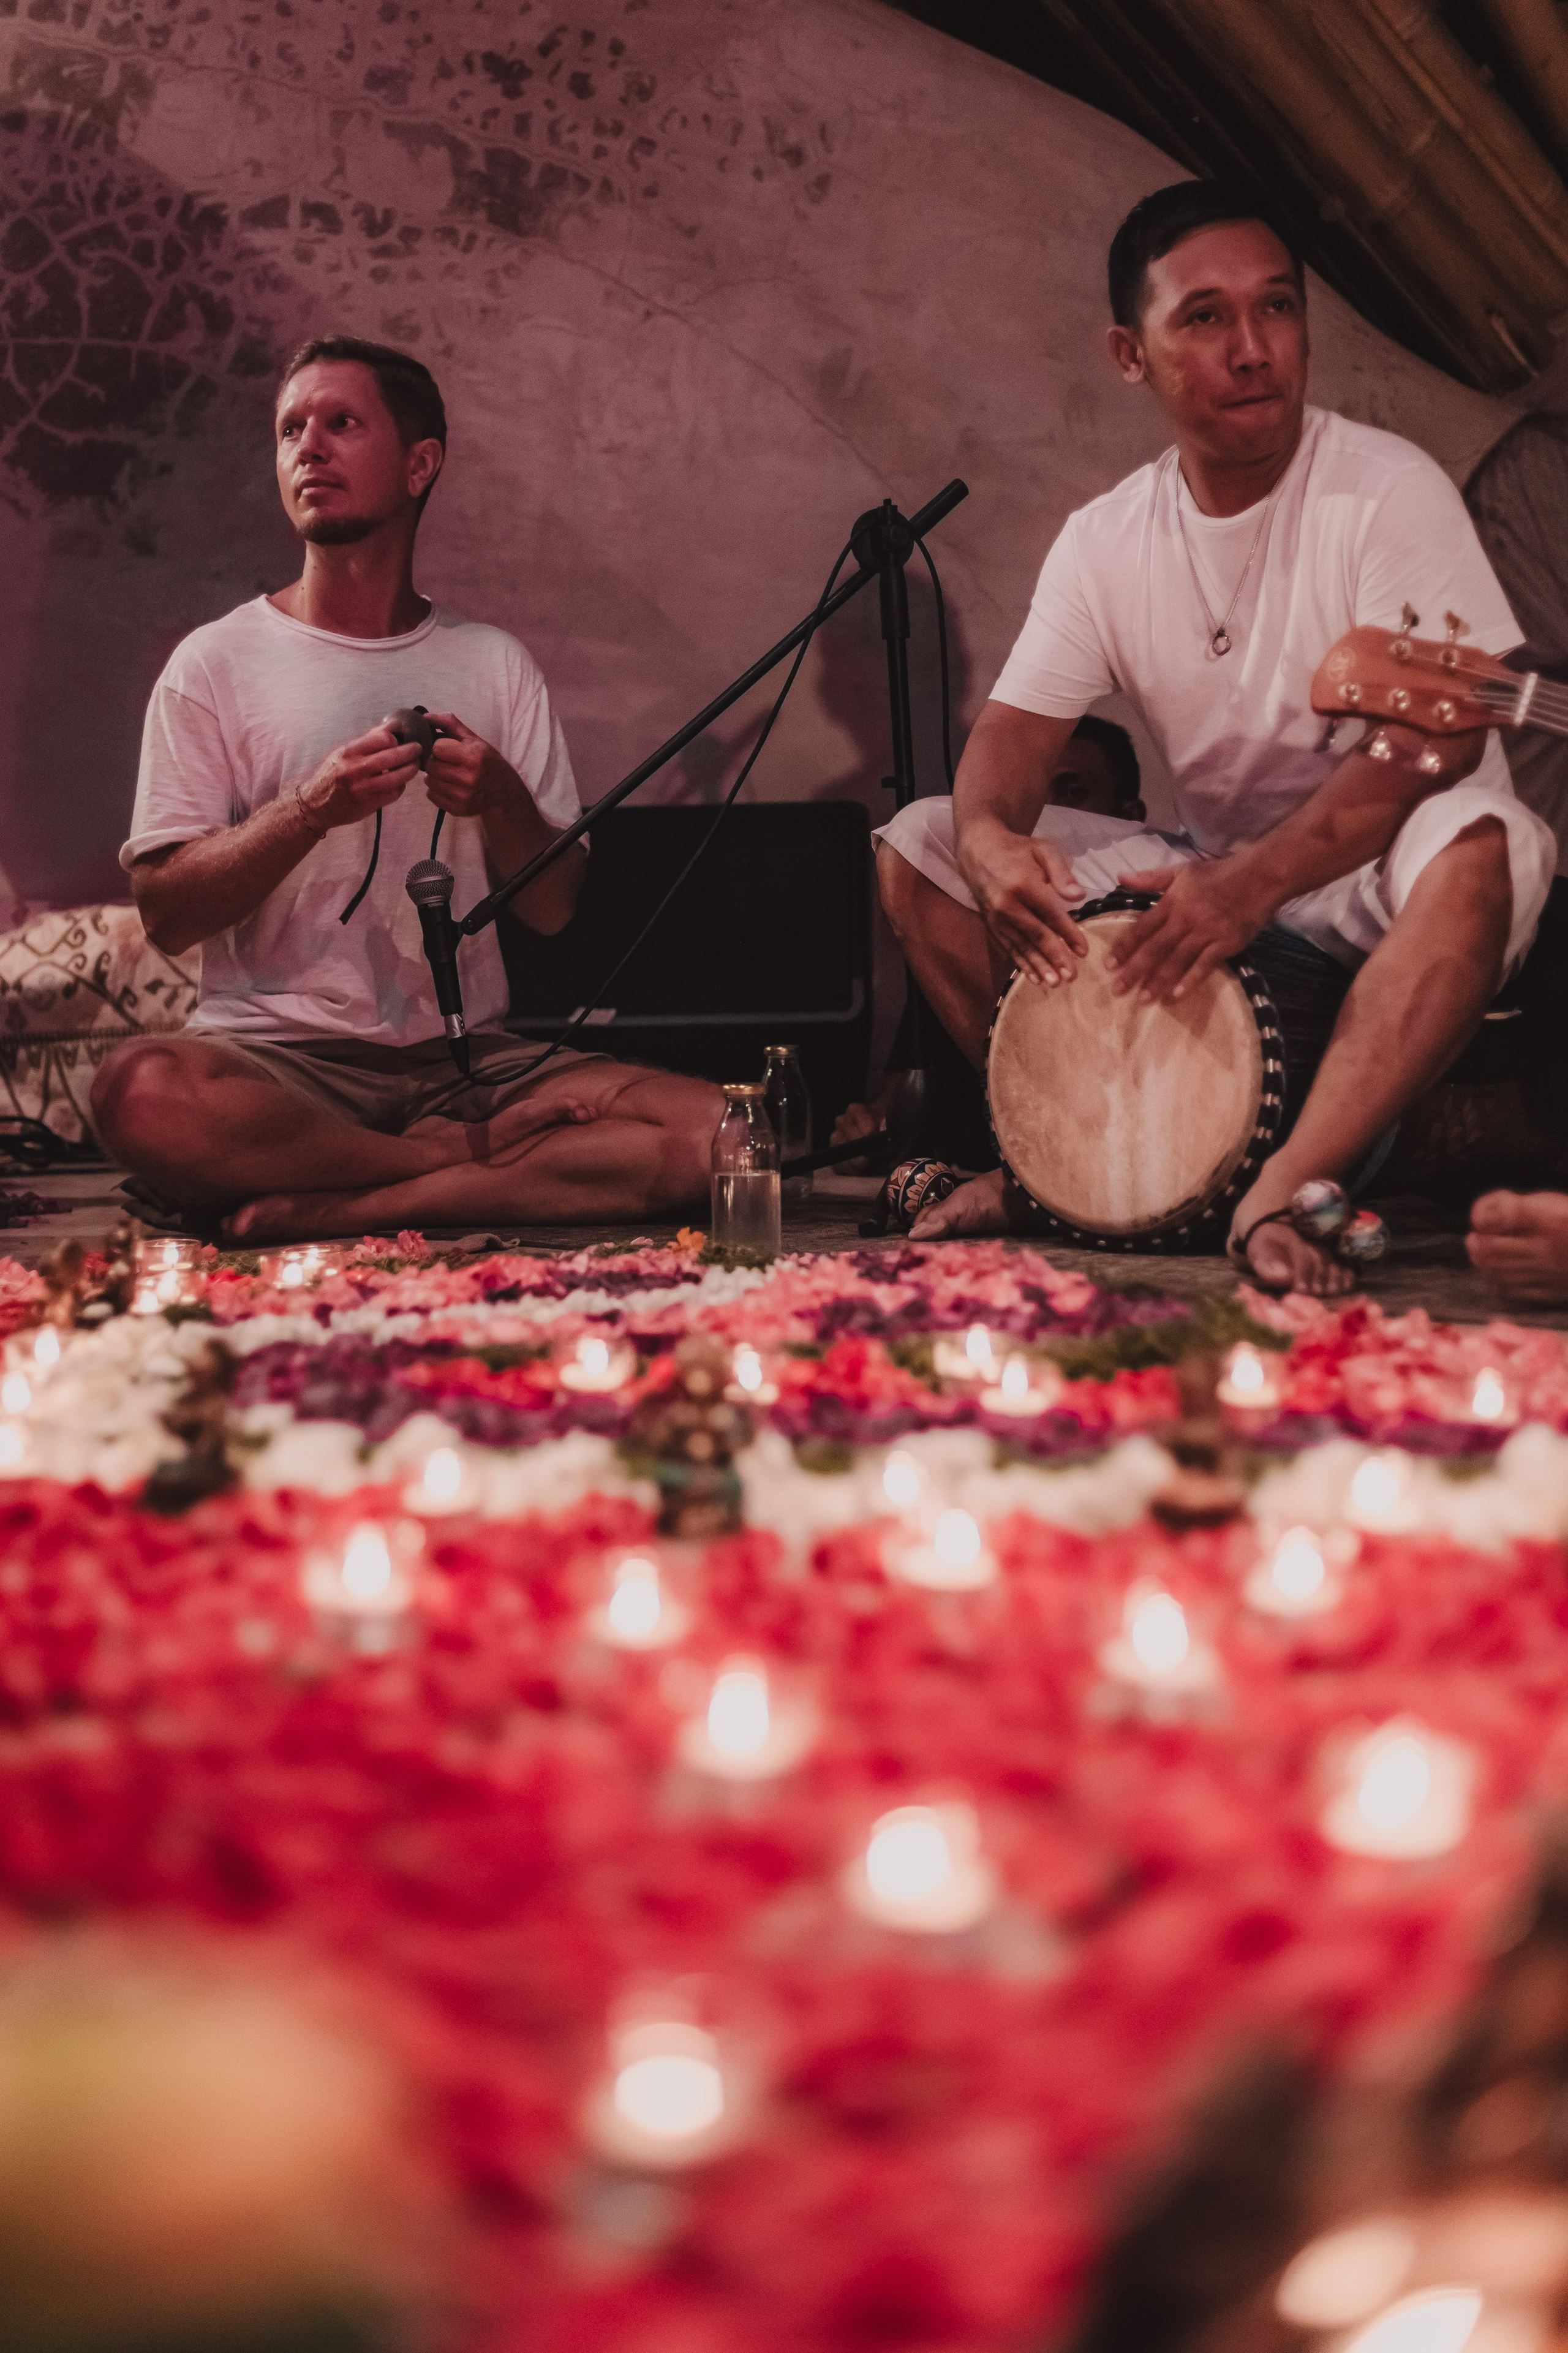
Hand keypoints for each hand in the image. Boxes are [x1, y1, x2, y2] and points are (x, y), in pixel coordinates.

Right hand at [297, 725, 420, 831]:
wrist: (316, 804)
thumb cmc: (332, 775)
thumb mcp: (343, 753)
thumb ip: (367, 740)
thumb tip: (390, 725)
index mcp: (349, 752)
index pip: (381, 738)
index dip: (395, 738)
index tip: (401, 738)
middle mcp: (354, 769)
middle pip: (391, 757)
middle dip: (410, 752)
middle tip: (418, 749)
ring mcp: (362, 788)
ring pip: (396, 778)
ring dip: (409, 771)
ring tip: (414, 766)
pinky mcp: (368, 804)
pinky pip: (392, 794)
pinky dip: (400, 787)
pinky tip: (400, 783)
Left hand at [421, 713, 521, 818]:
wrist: (504, 790)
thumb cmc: (487, 761)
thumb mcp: (473, 739)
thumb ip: (449, 723)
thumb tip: (424, 717)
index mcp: (473, 757)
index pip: (437, 748)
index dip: (439, 747)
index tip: (448, 749)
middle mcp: (468, 778)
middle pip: (431, 765)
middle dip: (435, 761)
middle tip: (447, 762)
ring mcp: (463, 796)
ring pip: (429, 781)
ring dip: (434, 776)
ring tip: (449, 774)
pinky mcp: (458, 809)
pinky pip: (432, 796)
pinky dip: (436, 790)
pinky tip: (450, 786)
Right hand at [959, 821, 1087, 985]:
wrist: (978, 849)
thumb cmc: (1017, 849)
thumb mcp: (1043, 850)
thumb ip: (1062, 873)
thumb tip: (1079, 896)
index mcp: (1023, 884)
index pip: (1051, 914)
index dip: (1069, 934)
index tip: (1084, 951)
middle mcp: (1007, 904)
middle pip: (1035, 935)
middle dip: (1054, 958)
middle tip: (1071, 977)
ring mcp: (995, 917)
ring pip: (1020, 946)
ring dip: (1038, 966)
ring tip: (1053, 984)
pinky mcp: (990, 925)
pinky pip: (1007, 947)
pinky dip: (1021, 963)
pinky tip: (1033, 977)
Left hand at [1105, 858, 1268, 1003]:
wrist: (1261, 876)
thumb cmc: (1219, 873)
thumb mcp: (1182, 871)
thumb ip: (1150, 878)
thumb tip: (1120, 878)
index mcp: (1173, 901)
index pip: (1142, 927)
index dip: (1125, 946)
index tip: (1109, 965)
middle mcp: (1186, 919)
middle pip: (1155, 948)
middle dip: (1134, 971)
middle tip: (1117, 991)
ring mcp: (1207, 932)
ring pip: (1176, 960)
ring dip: (1158, 981)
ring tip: (1142, 1000)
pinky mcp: (1226, 943)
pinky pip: (1204, 965)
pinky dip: (1189, 981)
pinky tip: (1175, 996)